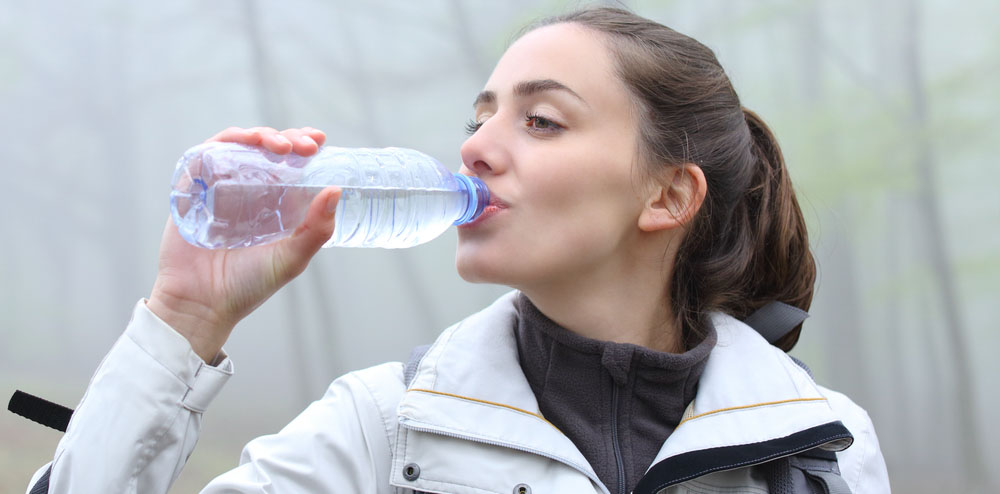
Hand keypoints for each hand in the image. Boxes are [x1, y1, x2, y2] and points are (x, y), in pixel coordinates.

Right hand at [148, 127, 339, 361]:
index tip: (318, 140)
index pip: (290, 164)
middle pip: (265, 149)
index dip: (303, 145)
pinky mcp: (191, 191)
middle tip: (304, 145)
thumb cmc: (248, 286)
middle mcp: (247, 192)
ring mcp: (218, 189)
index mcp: (273, 204)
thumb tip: (336, 190)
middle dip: (286, 137)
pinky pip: (202, 157)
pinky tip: (240, 144)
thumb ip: (316, 230)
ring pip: (237, 146)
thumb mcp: (291, 258)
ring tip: (278, 146)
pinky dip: (221, 144)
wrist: (201, 306)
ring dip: (257, 136)